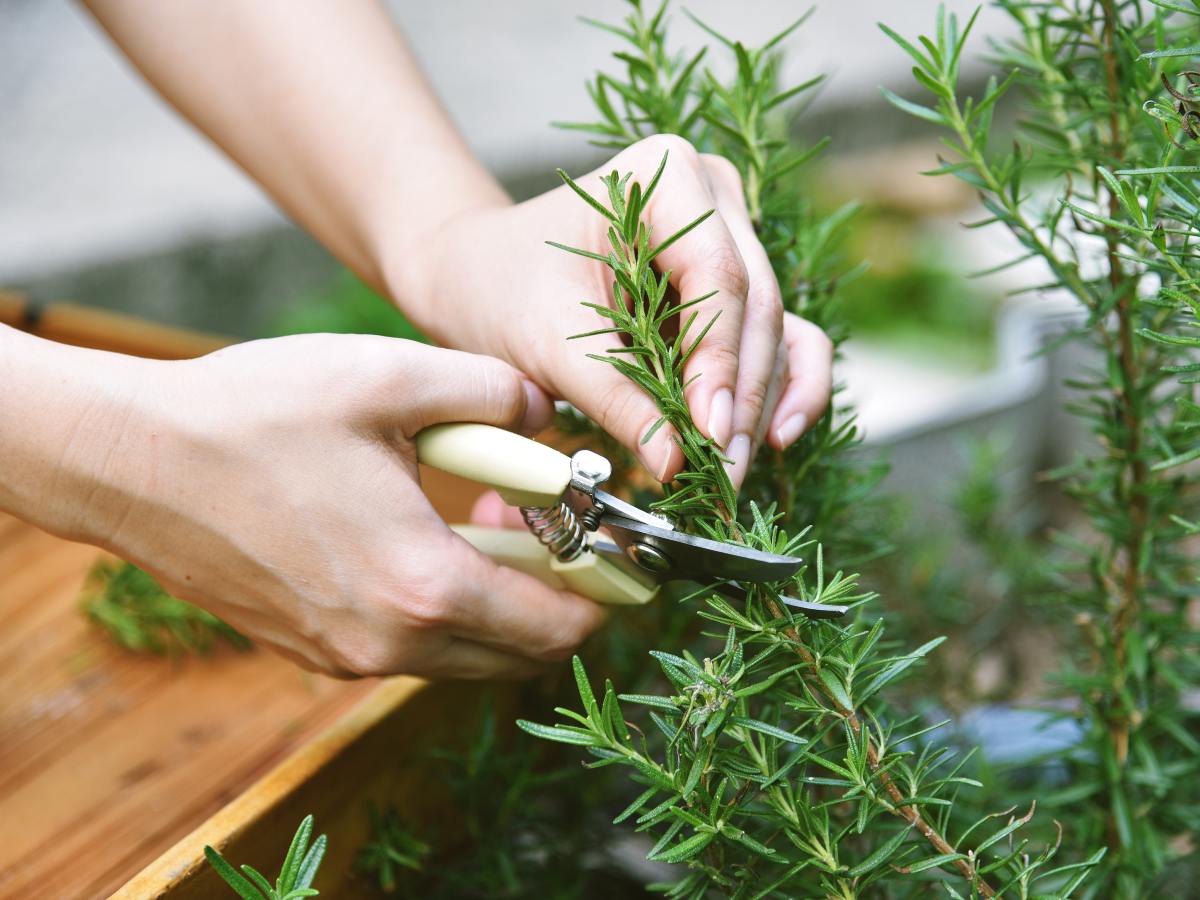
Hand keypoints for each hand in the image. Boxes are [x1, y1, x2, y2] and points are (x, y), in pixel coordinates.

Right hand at [53, 334, 604, 678]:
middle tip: (554, 523)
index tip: (622, 554)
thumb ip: (494, 393)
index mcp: (423, 584)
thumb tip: (547, 412)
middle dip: (556, 595)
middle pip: (520, 652)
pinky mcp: (314, 651)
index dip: (606, 593)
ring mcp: (348, 657)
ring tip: (489, 516)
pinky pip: (413, 646)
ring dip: (500, 599)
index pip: (557, 625)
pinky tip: (427, 535)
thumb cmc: (255, 413)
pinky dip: (445, 606)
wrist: (133, 464)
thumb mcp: (391, 378)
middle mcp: (391, 644)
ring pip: (468, 653)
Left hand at [392, 134, 832, 488]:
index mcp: (665, 176)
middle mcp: (714, 197)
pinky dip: (781, 389)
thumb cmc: (502, 289)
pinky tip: (773, 440)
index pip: (716, 276)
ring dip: (758, 406)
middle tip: (723, 474)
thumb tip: (675, 463)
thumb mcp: (549, 344)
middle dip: (740, 398)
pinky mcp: (734, 288)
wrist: (477, 274)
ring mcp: (732, 239)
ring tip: (731, 473)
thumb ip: (615, 399)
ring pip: (773, 330)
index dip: (720, 361)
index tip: (709, 434)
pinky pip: (780, 338)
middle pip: (755, 306)